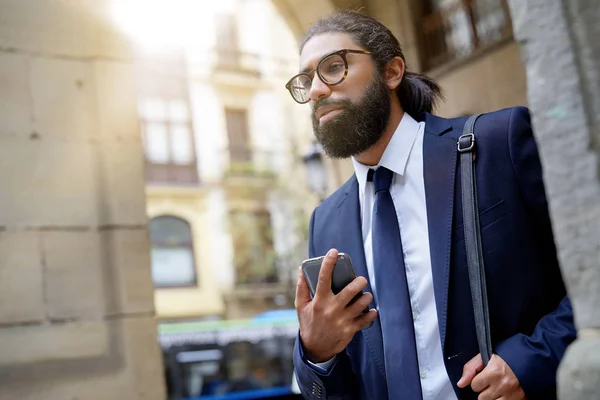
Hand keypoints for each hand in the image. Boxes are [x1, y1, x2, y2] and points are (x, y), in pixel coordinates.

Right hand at [295, 248, 376, 362]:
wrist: (315, 348)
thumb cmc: (308, 323)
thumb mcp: (301, 306)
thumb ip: (302, 287)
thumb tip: (301, 269)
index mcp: (319, 301)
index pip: (323, 278)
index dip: (328, 262)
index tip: (333, 252)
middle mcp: (331, 309)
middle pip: (350, 290)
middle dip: (359, 281)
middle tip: (361, 279)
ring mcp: (342, 320)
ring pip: (360, 304)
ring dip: (366, 297)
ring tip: (365, 294)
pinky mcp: (350, 330)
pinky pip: (365, 319)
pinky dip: (371, 314)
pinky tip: (371, 310)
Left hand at [457, 353, 525, 399]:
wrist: (531, 360)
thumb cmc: (507, 356)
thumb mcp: (486, 356)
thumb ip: (470, 368)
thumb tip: (460, 383)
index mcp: (494, 371)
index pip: (474, 385)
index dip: (477, 381)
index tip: (483, 376)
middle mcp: (503, 385)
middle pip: (482, 398)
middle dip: (484, 391)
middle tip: (491, 382)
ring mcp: (512, 395)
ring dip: (492, 397)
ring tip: (497, 388)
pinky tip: (503, 393)